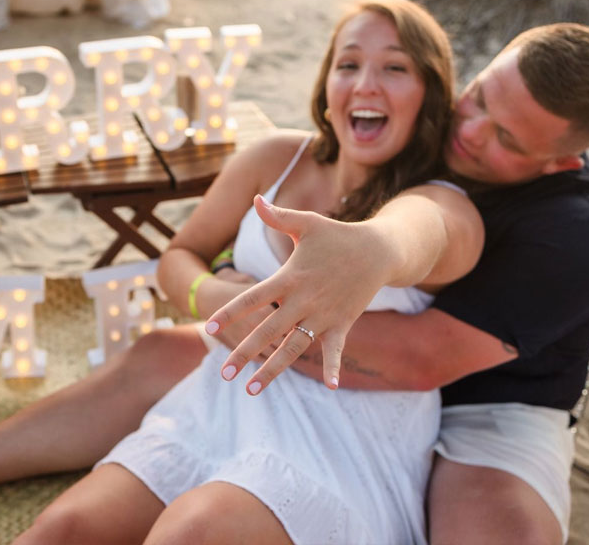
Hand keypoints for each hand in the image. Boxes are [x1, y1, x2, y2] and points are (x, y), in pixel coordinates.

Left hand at [207, 195, 393, 393]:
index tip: (209, 326)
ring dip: (273, 370)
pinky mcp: (343, 324)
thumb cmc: (338, 236)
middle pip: (268, 331)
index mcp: (289, 278)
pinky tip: (331, 388)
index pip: (252, 298)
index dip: (230, 312)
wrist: (379, 250)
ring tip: (251, 390)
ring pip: (293, 348)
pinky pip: (335, 350)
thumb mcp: (307, 224)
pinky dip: (334, 367)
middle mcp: (304, 301)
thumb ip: (278, 216)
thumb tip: (256, 199)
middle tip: (224, 373)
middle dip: (244, 352)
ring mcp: (324, 316)